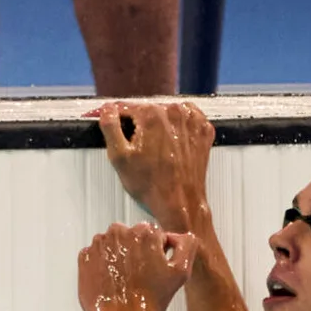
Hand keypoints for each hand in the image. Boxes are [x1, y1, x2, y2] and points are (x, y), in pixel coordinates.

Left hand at [78, 222, 196, 310]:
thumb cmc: (151, 300)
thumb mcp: (181, 272)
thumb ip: (186, 246)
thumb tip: (179, 236)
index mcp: (145, 232)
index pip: (151, 235)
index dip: (154, 254)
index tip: (151, 270)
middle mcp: (120, 232)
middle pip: (130, 237)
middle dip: (134, 252)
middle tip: (138, 277)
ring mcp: (99, 244)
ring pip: (112, 245)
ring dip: (117, 257)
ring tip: (123, 281)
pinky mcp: (84, 257)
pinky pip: (94, 255)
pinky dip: (100, 265)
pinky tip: (109, 282)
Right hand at [93, 101, 215, 231]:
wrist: (180, 203)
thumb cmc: (151, 185)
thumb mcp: (119, 157)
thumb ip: (110, 127)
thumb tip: (107, 109)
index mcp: (151, 114)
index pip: (126, 107)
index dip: (114, 115)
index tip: (109, 118)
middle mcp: (174, 112)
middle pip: (147, 109)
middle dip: (138, 124)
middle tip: (136, 147)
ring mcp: (192, 120)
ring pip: (166, 113)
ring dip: (158, 125)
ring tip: (154, 148)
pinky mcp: (203, 130)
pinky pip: (186, 119)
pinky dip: (178, 127)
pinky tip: (171, 144)